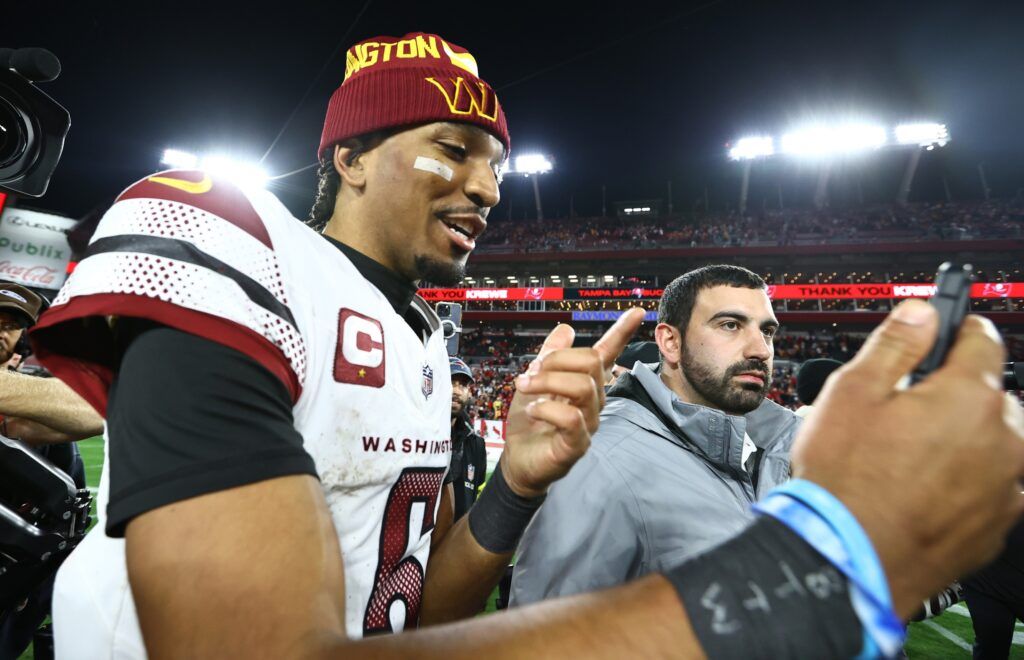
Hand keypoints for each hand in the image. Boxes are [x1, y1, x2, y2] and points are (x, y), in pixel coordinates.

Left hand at [500, 308, 646, 497]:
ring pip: (583, 386)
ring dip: (547, 382)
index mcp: (584, 384)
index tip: (637, 312)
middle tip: (530, 373)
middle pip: (591, 362)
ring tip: (525, 388)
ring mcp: (588, 424)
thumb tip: (566, 328)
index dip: (622, 333)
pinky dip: (546, 408)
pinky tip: (532, 410)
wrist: (517, 461)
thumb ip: (549, 357)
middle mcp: (593, 402)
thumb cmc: (529, 424)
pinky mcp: (578, 445)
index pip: (608, 355)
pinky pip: (572, 418)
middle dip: (556, 360)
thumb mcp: (534, 382)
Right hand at [792, 299, 1023, 618]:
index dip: (957, 329)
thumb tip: (922, 312)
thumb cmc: (845, 479)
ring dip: (965, 439)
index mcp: (969, 397)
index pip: (982, 339)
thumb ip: (895, 344)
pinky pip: (992, 487)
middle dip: (955, 393)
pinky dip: (967, 481)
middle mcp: (1004, 440)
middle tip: (905, 410)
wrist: (847, 558)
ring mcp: (1006, 487)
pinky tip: (922, 488)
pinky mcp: (997, 527)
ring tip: (909, 457)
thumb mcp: (852, 392)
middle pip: (990, 394)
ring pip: (995, 443)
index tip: (944, 330)